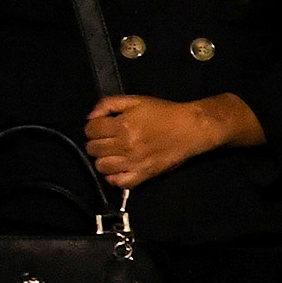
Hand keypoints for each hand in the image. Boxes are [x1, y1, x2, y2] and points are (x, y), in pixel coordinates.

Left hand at [84, 92, 236, 187]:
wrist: (191, 128)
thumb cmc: (164, 112)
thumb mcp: (136, 100)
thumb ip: (109, 104)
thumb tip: (90, 117)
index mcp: (122, 125)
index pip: (90, 130)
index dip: (93, 126)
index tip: (102, 126)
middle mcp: (125, 146)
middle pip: (93, 148)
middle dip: (96, 142)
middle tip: (108, 139)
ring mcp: (133, 163)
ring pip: (101, 167)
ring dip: (103, 159)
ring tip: (113, 153)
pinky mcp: (143, 175)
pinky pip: (118, 183)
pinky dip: (114, 177)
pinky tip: (120, 168)